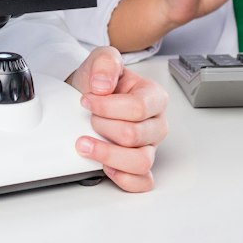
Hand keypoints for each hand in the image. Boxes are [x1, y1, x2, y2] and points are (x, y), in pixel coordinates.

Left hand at [66, 46, 167, 190]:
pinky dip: (123, 178)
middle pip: (135, 135)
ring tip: (86, 145)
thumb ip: (105, 63)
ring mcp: (150, 147)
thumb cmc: (100, 84)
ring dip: (107, 155)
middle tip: (89, 119)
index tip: (86, 100)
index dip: (106, 106)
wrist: (89, 98)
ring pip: (140, 162)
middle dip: (103, 127)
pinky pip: (142, 182)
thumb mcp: (102, 60)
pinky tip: (104, 167)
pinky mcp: (139, 166)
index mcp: (154, 97)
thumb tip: (103, 86)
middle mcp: (156, 124)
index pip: (137, 108)